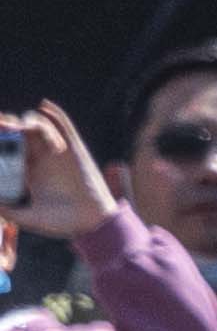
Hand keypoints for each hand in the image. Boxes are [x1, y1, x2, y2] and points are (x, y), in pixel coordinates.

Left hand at [2, 101, 115, 239]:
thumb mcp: (30, 218)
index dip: (1, 135)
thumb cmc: (62, 223)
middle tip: (3, 124)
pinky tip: (45, 106)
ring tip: (25, 128)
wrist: (92, 224)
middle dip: (10, 123)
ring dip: (31, 122)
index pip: (10, 145)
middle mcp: (41, 158)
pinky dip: (56, 115)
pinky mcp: (76, 150)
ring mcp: (58, 153)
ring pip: (40, 126)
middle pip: (22, 131)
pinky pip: (65, 127)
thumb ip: (10, 211)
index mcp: (28, 171)